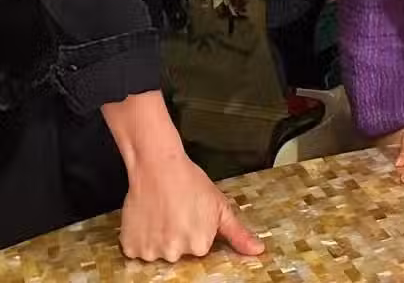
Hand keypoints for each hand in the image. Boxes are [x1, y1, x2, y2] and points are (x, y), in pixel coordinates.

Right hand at [119, 151, 264, 262]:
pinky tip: (149, 218)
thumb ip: (238, 233)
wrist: (158, 165)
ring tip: (162, 212)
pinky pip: (137, 250)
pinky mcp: (131, 247)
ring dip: (159, 237)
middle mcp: (175, 253)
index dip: (196, 229)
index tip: (192, 215)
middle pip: (178, 251)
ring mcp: (152, 252)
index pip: (199, 248)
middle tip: (176, 211)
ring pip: (158, 251)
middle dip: (178, 235)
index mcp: (200, 245)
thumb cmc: (189, 181)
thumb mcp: (220, 205)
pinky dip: (141, 237)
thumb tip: (258, 250)